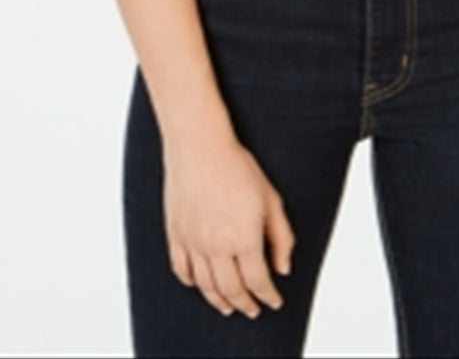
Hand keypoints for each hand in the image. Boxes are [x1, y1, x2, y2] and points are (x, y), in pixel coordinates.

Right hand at [162, 136, 295, 319]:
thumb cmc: (237, 167)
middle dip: (244, 304)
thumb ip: (281, 237)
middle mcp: (216, 246)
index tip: (274, 302)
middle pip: (231, 290)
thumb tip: (283, 267)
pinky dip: (191, 283)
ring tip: (228, 307)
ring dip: (218, 301)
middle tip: (252, 311)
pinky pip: (181, 270)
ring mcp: (193, 242)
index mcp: (244, 237)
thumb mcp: (271, 199)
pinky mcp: (175, 234)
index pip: (258, 281)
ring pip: (205, 286)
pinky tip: (200, 285)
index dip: (268, 296)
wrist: (200, 147)